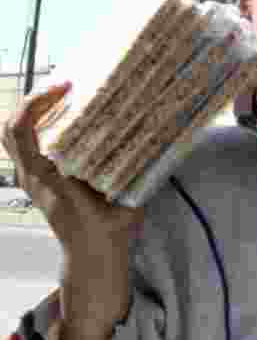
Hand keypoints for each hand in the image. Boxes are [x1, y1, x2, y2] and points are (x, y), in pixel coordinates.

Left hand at [2, 82, 142, 337]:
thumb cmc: (107, 228)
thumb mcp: (124, 195)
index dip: (38, 102)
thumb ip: (135, 167)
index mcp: (45, 175)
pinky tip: (66, 120)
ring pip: (14, 136)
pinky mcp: (36, 179)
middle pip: (11, 126)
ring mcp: (30, 178)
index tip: (67, 87)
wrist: (92, 254)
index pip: (21, 130)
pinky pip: (27, 146)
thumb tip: (158, 132)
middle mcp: (31, 175)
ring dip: (34, 113)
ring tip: (62, 98)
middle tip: (63, 85)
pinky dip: (39, 127)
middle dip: (33, 100)